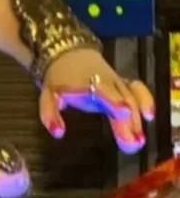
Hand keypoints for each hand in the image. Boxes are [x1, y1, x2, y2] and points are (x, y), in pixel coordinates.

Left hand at [39, 47, 153, 152]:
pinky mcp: (122, 82)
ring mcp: (115, 81)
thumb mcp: (48, 96)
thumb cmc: (59, 80)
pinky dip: (145, 98)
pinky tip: (149, 115)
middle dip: (128, 120)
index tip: (122, 113)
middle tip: (132, 143)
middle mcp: (104, 81)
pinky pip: (136, 87)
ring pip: (130, 97)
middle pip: (120, 98)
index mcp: (85, 83)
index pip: (101, 90)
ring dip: (136, 118)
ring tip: (139, 140)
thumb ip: (50, 114)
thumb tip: (58, 133)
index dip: (113, 100)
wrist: (69, 54)